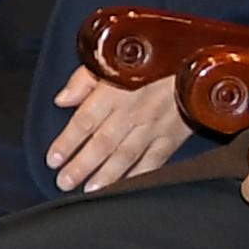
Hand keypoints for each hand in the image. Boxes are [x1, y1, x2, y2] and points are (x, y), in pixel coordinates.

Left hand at [47, 68, 192, 192]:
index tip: (52, 159)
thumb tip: (62, 100)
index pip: (85, 121)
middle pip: (102, 143)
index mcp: (113, 91)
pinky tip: (127, 188)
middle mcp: (132, 112)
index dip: (67, 142)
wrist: (195, 64)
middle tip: (63, 182)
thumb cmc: (149, 60)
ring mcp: (153, 127)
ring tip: (89, 191)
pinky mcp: (172, 138)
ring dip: (106, 176)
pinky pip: (154, 161)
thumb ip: (83, 80)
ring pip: (126, 156)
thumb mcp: (111, 57)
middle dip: (81, 166)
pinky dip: (140, 176)